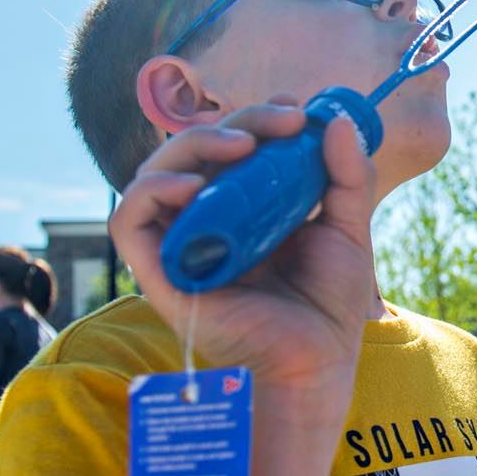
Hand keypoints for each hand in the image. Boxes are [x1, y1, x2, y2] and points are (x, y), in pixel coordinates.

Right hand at [110, 96, 377, 408]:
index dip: (256, 118)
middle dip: (239, 121)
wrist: (317, 365)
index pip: (233, 147)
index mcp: (244, 210)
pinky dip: (150, 190)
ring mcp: (180, 246)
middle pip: (197, 151)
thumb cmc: (327, 307)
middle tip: (283, 120)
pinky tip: (192, 185)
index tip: (295, 110)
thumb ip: (347, 178)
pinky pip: (128, 221)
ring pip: (156, 173)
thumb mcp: (348, 230)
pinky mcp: (158, 273)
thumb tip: (336, 122)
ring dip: (193, 144)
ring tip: (242, 145)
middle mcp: (207, 222)